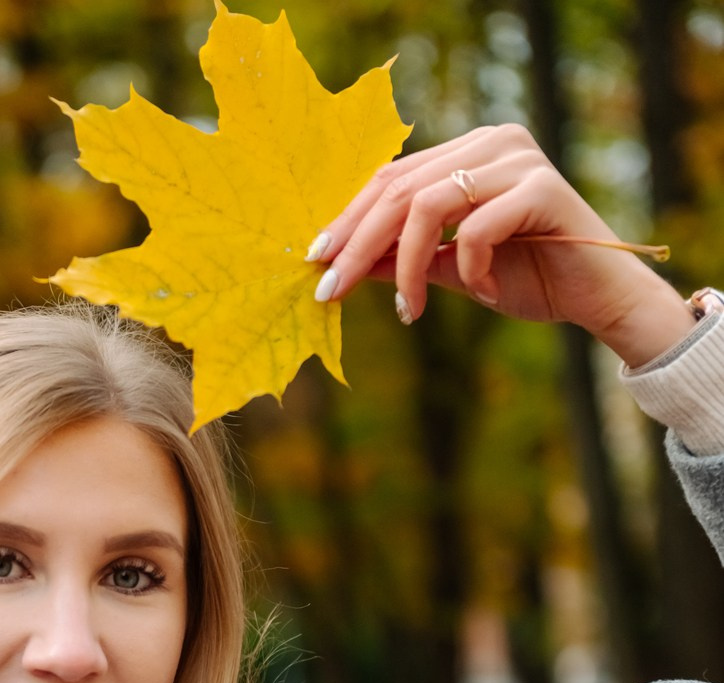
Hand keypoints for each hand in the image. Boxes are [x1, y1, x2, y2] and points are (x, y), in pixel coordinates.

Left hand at [307, 123, 695, 367]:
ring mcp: (517, 159)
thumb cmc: (527, 279)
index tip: (316, 263)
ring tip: (409, 309)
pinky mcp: (540, 187)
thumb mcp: (451, 271)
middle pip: (398, 188)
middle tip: (330, 288)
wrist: (596, 298)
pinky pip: (474, 229)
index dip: (348, 221)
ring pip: (427, 205)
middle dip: (357, 244)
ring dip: (406, 267)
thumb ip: (403, 259)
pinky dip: (468, 269)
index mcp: (467, 152)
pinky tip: (482, 293)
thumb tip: (343, 264)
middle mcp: (491, 142)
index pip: (390, 178)